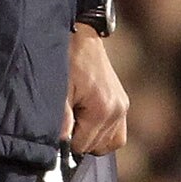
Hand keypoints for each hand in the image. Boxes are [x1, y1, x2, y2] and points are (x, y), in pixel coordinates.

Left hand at [65, 23, 128, 155]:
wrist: (81, 35)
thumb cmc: (66, 59)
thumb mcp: (57, 90)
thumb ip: (60, 120)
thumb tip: (62, 145)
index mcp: (103, 109)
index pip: (81, 146)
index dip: (65, 140)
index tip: (57, 124)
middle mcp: (118, 111)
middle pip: (95, 147)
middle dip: (77, 137)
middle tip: (64, 115)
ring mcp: (123, 107)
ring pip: (107, 143)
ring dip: (90, 136)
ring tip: (75, 116)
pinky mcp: (123, 103)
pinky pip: (116, 133)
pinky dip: (102, 132)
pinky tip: (87, 119)